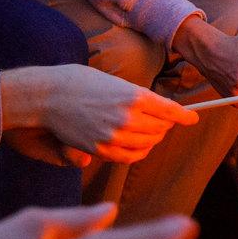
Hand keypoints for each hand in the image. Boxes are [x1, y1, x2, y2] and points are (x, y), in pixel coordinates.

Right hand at [0, 63, 196, 165]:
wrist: (46, 95)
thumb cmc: (78, 82)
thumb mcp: (114, 82)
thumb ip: (137, 97)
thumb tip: (158, 109)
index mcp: (133, 96)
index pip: (170, 110)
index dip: (184, 116)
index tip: (192, 118)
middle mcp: (127, 117)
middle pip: (161, 128)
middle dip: (166, 125)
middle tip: (165, 121)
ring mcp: (113, 136)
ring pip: (148, 144)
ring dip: (153, 139)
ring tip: (151, 132)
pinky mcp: (100, 149)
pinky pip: (129, 157)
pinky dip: (139, 152)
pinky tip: (138, 146)